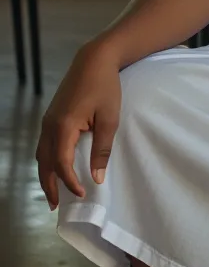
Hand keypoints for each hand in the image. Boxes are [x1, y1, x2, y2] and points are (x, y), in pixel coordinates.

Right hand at [36, 43, 121, 209]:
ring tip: (53, 191)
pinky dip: (47, 160)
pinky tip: (55, 166)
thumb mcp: (110, 120)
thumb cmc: (105, 87)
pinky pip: (44, 144)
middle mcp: (50, 125)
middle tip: (55, 205)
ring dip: (46, 174)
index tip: (82, 194)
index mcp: (64, 127)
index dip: (70, 181)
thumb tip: (97, 177)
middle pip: (44, 162)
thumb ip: (102, 149)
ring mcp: (48, 120)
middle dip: (49, 185)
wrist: (95, 60)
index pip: (62, 163)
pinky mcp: (51, 115)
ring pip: (41, 154)